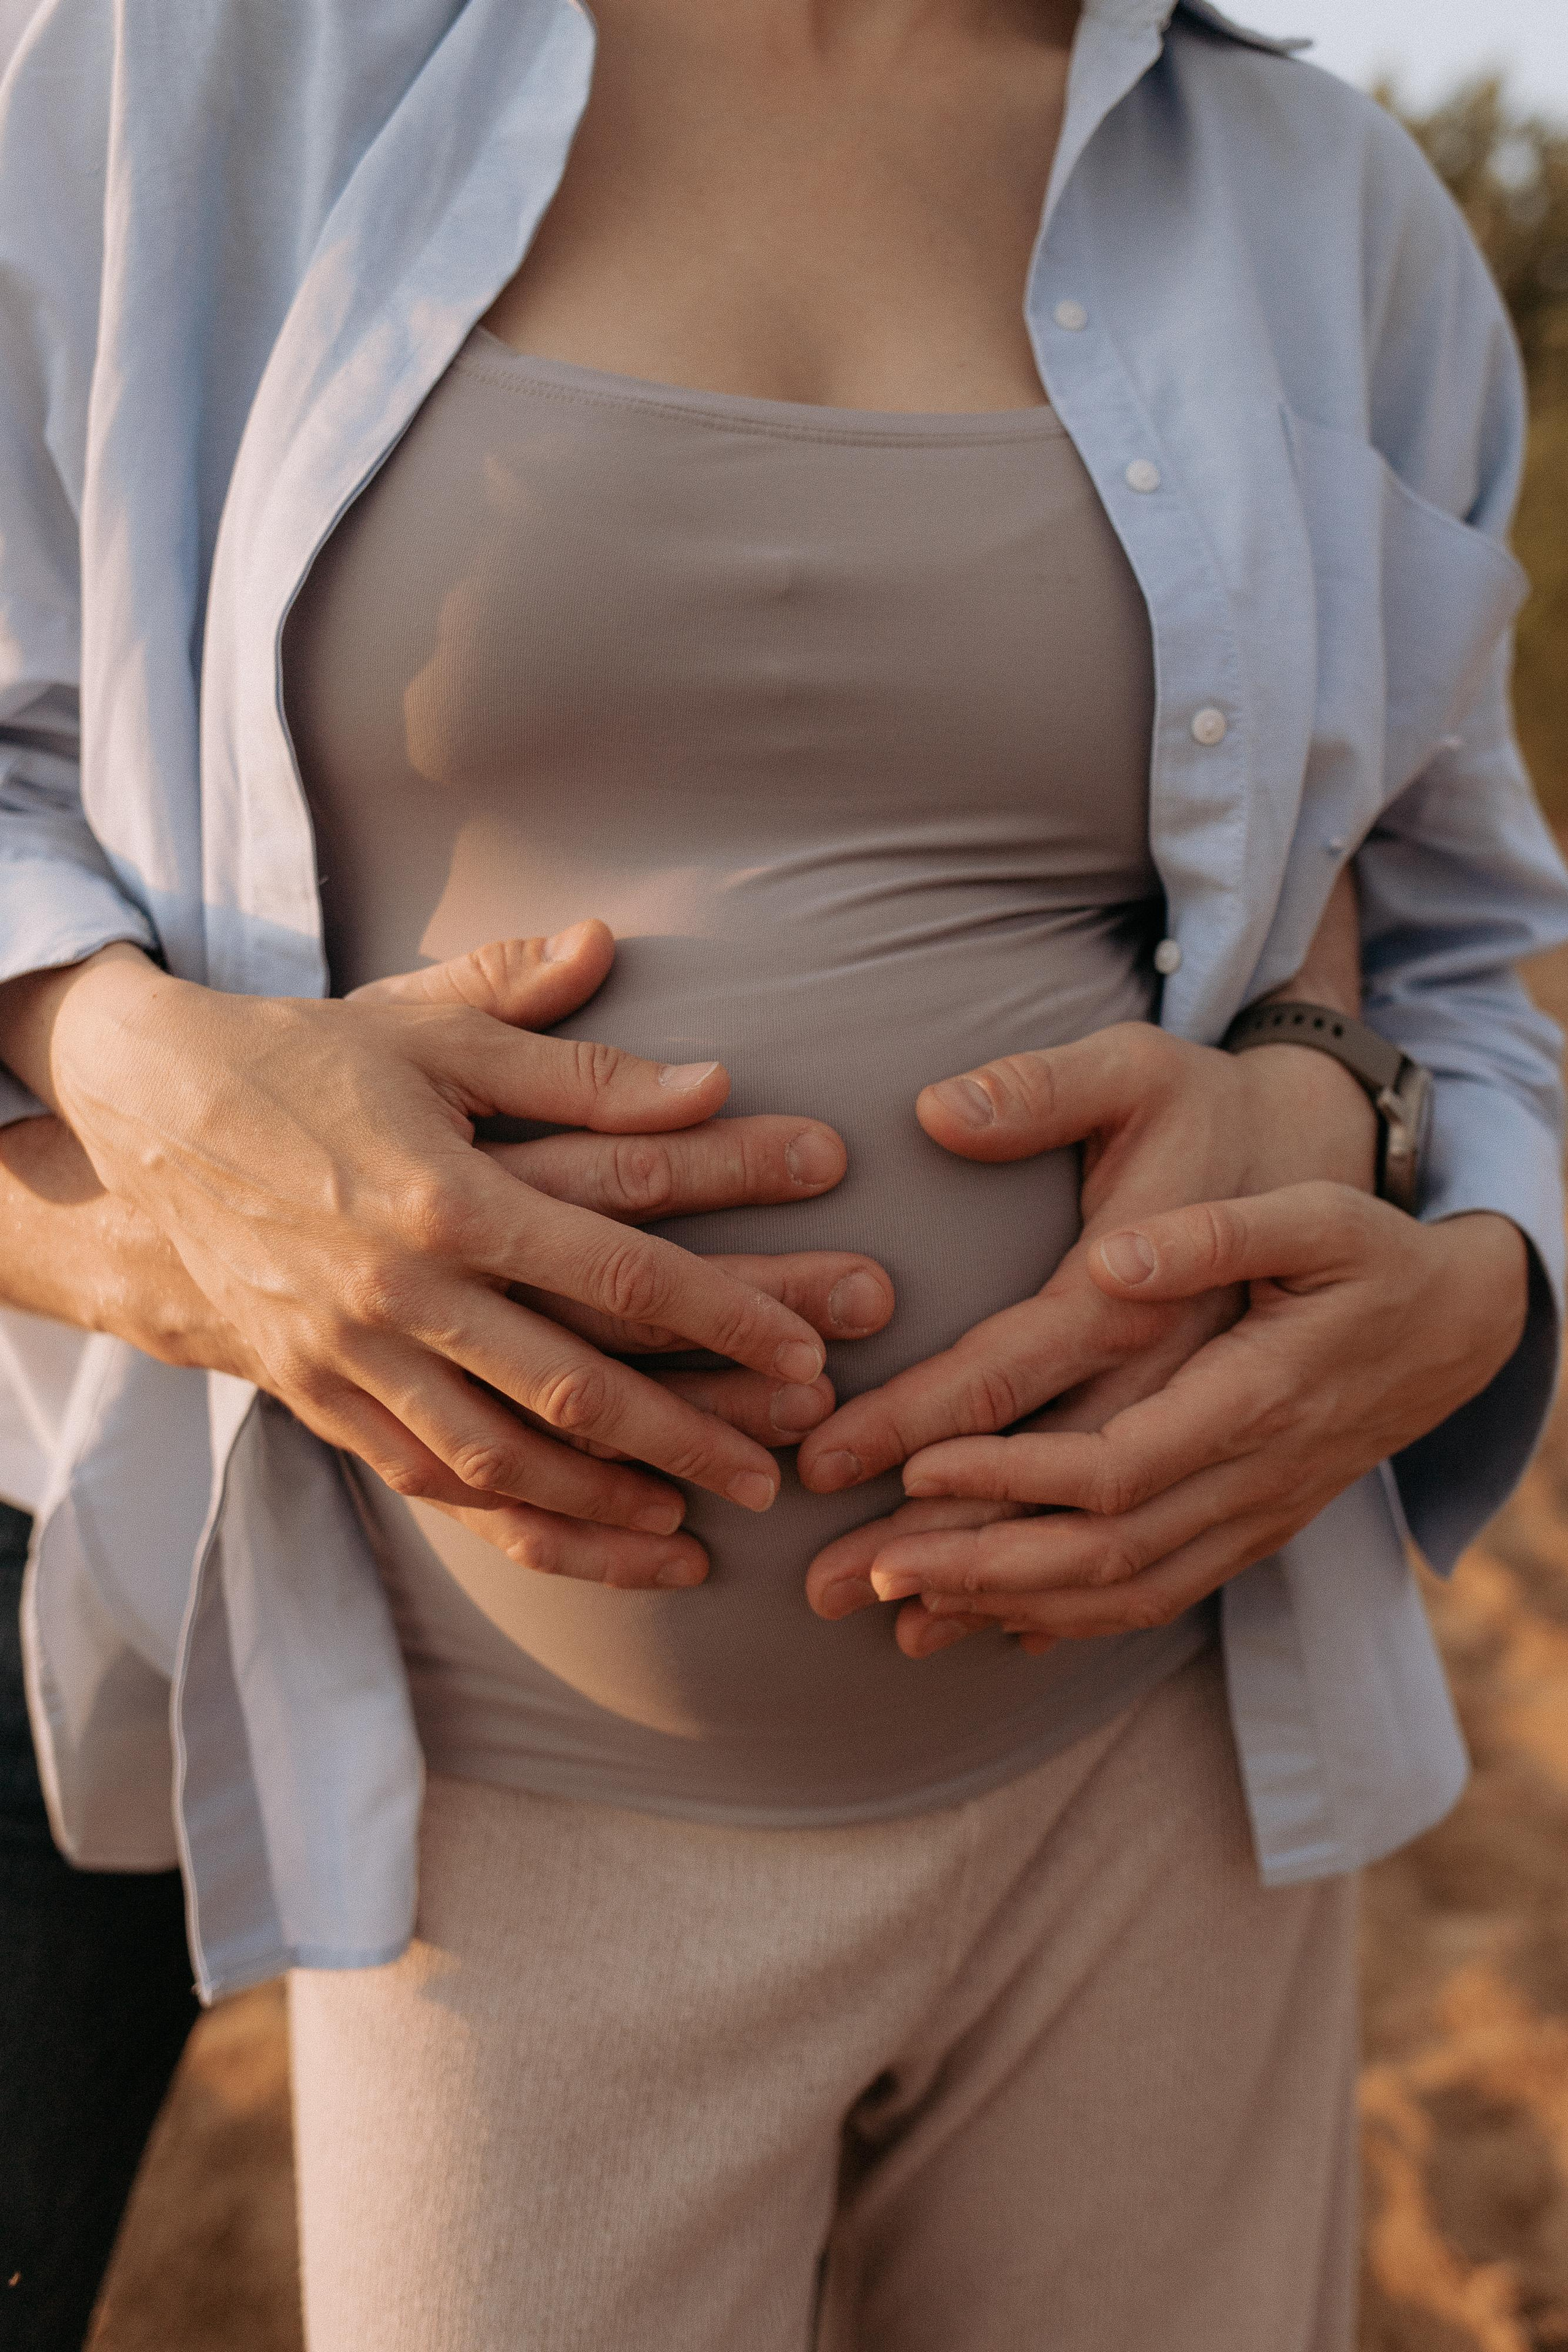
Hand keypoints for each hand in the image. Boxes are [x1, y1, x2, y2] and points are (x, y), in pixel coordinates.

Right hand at [5, 923, 881, 1551]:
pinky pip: (422, 1480)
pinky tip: (577, 1528)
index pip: (620, 1267)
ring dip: (606, 1501)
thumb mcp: (438, 1033)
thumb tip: (710, 1073)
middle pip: (574, 1384)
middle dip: (689, 1435)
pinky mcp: (316, 1393)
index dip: (726, 1315)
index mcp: (449, 1195)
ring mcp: (352, 1353)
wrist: (145, 1117)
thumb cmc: (311, 1061)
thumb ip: (574, 1060)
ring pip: (498, 1457)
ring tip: (697, 1525)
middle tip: (783, 1474)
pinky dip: (505, 1513)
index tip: (808, 1353)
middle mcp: (402, 1289)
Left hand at [854, 1184, 1528, 1648]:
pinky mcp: (1249, 1531)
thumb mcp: (1316, 1217)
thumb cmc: (1372, 1254)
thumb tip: (1109, 1257)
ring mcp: (1255, 1518)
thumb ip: (1215, 1235)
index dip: (1012, 1476)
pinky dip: (1069, 1622)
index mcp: (1255, 1397)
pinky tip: (991, 1627)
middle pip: (1103, 1555)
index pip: (1115, 1466)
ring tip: (896, 1609)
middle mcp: (1254, 1479)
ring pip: (1124, 1596)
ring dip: (1006, 1609)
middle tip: (863, 1569)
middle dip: (977, 1568)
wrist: (1461, 1327)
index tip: (916, 1467)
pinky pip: (1155, 1601)